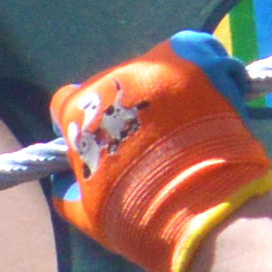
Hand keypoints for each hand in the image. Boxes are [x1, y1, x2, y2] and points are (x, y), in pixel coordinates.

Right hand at [49, 46, 271, 271]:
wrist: (204, 212)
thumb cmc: (138, 218)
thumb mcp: (88, 216)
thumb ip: (67, 193)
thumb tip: (63, 181)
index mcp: (78, 113)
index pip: (67, 101)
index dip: (82, 121)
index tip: (99, 140)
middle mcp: (111, 79)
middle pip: (111, 85)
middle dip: (124, 107)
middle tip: (147, 140)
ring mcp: (156, 67)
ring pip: (153, 71)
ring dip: (163, 92)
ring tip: (186, 124)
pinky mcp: (198, 62)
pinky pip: (196, 53)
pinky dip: (200, 70)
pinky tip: (209, 96)